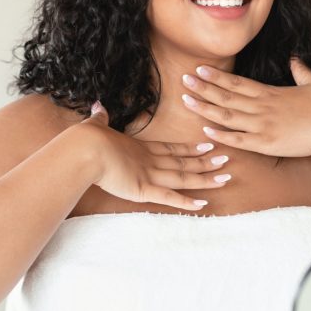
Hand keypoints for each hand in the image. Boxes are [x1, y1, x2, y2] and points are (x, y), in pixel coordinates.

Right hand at [80, 101, 230, 210]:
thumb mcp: (95, 126)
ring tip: (226, 177)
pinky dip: (187, 201)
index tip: (207, 146)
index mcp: (140, 148)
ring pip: (184, 177)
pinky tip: (203, 204)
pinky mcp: (142, 189)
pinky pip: (169, 196)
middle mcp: (150, 161)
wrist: (84, 150)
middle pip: (184, 162)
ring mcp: (148, 175)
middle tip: (225, 159)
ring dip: (205, 178)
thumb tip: (97, 106)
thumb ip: (100, 118)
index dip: (190, 149)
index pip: (172, 149)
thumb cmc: (86, 140)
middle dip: (206, 162)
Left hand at [178, 58, 310, 157]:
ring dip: (205, 107)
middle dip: (203, 88)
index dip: (216, 77)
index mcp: (271, 93)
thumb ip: (301, 71)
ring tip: (186, 101)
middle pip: (226, 95)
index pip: (237, 82)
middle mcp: (263, 107)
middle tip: (183, 80)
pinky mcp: (267, 143)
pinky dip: (221, 134)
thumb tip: (295, 59)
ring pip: (227, 115)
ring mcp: (263, 125)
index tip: (200, 70)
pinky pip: (239, 139)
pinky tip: (205, 129)